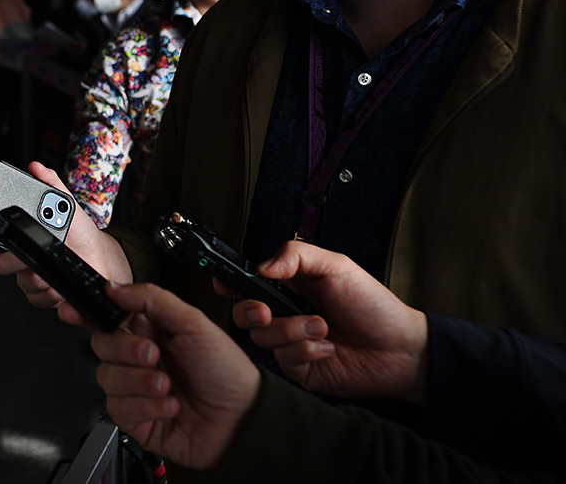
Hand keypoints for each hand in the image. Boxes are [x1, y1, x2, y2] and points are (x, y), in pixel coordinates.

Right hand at [0, 162, 132, 308]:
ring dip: (39, 276)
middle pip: (1, 265)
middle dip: (15, 262)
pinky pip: (36, 298)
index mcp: (22, 233)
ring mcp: (30, 276)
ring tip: (53, 264)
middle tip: (26, 256)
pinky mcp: (43, 294)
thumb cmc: (80, 233)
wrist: (101, 258)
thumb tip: (36, 167)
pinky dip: (50, 291)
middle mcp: (21, 255)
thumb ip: (51, 183)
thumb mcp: (66, 203)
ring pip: (21, 283)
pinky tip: (59, 280)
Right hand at [90, 283, 259, 470]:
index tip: (73, 312)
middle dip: (127, 350)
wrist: (242, 419)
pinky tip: (169, 405)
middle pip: (101, 345)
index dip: (85, 312)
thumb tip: (114, 288)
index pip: (107, 316)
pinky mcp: (135, 418)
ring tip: (168, 385)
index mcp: (149, 329)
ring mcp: (135, 388)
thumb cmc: (226, 370)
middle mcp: (138, 357)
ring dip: (140, 382)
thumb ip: (151, 299)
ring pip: (106, 377)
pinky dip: (145, 406)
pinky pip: (118, 408)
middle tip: (154, 354)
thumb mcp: (192, 322)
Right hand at [227, 241, 427, 402]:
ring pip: (262, 337)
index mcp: (289, 286)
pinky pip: (284, 359)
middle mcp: (285, 314)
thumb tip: (261, 266)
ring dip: (292, 331)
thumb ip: (296, 256)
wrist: (401, 348)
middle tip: (267, 311)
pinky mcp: (299, 367)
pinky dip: (306, 351)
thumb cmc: (373, 305)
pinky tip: (328, 348)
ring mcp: (290, 342)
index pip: (248, 282)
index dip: (230, 282)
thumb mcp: (337, 266)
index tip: (224, 283)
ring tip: (322, 327)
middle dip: (251, 311)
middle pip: (244, 313)